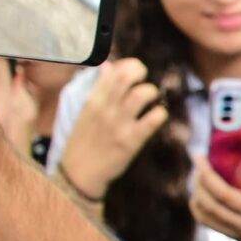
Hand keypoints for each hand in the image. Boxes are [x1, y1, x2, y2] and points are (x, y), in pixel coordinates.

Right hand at [56, 57, 168, 201]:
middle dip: (142, 72)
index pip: (114, 71)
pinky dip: (160, 114)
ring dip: (152, 92)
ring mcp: (119, 124)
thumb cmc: (83, 142)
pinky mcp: (132, 141)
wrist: (79, 174)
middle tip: (144, 82)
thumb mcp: (85, 111)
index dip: (130, 65)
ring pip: (143, 94)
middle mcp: (106, 108)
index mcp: (93, 100)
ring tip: (152, 101)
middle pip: (128, 77)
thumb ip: (98, 88)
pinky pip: (153, 119)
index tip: (135, 72)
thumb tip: (108, 66)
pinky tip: (157, 117)